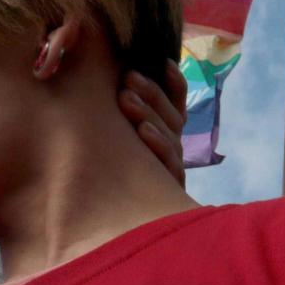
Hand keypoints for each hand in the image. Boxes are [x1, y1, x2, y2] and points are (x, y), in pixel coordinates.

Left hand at [119, 61, 188, 187]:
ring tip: (126, 97)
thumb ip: (125, 115)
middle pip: (171, 115)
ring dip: (149, 112)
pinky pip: (168, 162)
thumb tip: (108, 80)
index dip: (174, 83)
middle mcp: (172, 147)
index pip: (176, 102)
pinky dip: (157, 143)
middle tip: (129, 77)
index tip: (163, 62)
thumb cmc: (115, 174)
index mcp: (165, 131)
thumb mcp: (119, 139)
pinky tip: (143, 131)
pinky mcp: (168, 187)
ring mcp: (171, 166)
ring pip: (169, 134)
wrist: (119, 222)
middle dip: (151, 93)